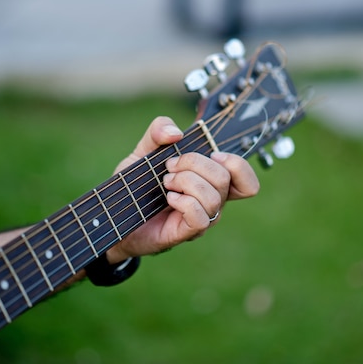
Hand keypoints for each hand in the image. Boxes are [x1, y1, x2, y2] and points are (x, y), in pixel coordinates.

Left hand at [106, 116, 258, 263]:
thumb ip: (158, 131)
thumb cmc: (136, 185)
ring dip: (185, 182)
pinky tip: (168, 198)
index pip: (247, 181)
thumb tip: (177, 133)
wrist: (115, 213)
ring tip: (165, 183)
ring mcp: (201, 218)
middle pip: (225, 178)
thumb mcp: (144, 150)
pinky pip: (200, 216)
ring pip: (213, 196)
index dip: (237, 164)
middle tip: (169, 167)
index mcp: (210, 181)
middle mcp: (211, 201)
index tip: (212, 153)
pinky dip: (183, 202)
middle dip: (194, 163)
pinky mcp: (187, 232)